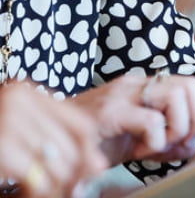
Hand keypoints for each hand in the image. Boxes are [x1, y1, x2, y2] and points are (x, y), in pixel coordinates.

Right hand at [0, 81, 107, 196]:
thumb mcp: (16, 128)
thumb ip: (50, 137)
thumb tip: (98, 166)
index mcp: (26, 93)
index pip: (80, 122)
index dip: (89, 150)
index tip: (93, 169)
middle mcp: (19, 102)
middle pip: (71, 146)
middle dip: (73, 174)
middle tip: (71, 190)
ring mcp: (7, 123)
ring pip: (57, 164)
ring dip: (56, 186)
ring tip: (45, 192)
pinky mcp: (1, 148)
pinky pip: (37, 178)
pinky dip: (38, 191)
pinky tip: (27, 193)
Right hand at [69, 72, 194, 164]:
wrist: (54, 146)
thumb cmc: (99, 141)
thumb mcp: (143, 141)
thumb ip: (171, 140)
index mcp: (146, 87)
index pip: (191, 88)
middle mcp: (136, 84)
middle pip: (190, 85)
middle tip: (181, 142)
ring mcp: (123, 94)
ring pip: (177, 95)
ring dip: (178, 127)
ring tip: (161, 145)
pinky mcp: (110, 112)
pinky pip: (152, 120)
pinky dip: (156, 140)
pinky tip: (140, 152)